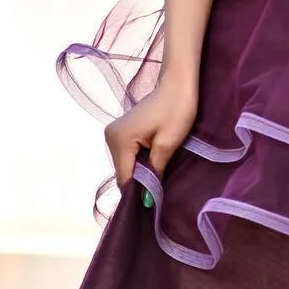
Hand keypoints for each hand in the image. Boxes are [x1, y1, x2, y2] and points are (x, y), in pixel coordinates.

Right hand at [103, 73, 199, 191]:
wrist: (178, 84)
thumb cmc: (177, 110)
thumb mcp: (167, 145)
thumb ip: (154, 172)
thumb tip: (146, 199)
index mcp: (119, 139)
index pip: (124, 178)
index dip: (139, 193)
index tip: (154, 204)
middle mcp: (110, 137)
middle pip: (123, 173)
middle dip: (140, 182)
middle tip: (161, 189)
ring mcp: (114, 133)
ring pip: (126, 165)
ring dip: (141, 172)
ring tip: (160, 173)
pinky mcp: (121, 132)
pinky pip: (128, 156)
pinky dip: (140, 162)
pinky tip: (154, 161)